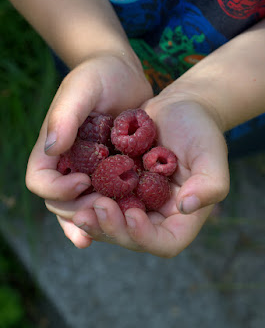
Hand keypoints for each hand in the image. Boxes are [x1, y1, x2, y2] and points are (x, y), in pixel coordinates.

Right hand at [26, 52, 152, 245]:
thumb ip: (65, 115)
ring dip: (96, 219)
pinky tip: (129, 222)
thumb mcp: (82, 88)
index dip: (57, 189)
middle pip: (60, 202)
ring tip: (117, 225)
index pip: (40, 180)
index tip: (84, 182)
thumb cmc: (99, 75)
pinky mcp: (113, 170)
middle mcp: (68, 163)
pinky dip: (114, 212)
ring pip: (84, 205)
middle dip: (79, 210)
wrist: (124, 73)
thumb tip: (51, 148)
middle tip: (106, 210)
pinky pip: (109, 197)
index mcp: (52, 147)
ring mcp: (90, 169)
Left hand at [45, 91, 229, 256]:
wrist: (179, 107)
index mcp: (182, 215)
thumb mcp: (210, 153)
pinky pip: (103, 200)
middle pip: (132, 238)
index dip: (147, 237)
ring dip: (96, 221)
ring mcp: (138, 201)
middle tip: (96, 209)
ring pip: (113, 223)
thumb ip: (210, 183)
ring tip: (79, 208)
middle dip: (113, 229)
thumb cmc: (199, 129)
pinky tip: (76, 191)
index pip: (166, 242)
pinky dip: (88, 200)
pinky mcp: (121, 186)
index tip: (133, 215)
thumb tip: (186, 207)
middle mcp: (158, 214)